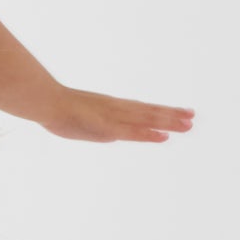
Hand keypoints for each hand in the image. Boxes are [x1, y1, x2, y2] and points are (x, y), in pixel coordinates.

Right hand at [38, 85, 194, 142]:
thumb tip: (111, 134)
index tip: (179, 112)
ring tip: (188, 124)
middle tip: (192, 117)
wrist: (47, 102)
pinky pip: (133, 132)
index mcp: (111, 107)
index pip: (141, 108)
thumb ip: (98, 127)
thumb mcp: (81, 119)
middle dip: (171, 115)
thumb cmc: (57, 110)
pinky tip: (164, 137)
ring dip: (168, 122)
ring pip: (146, 119)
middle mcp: (117, 109)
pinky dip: (149, 134)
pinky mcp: (107, 127)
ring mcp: (113, 117)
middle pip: (149, 111)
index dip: (160, 111)